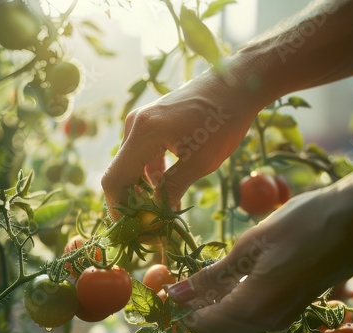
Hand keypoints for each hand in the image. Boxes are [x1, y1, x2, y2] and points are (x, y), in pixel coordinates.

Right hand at [101, 65, 261, 218]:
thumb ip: (171, 190)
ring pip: (133, 165)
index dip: (118, 208)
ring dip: (144, 188)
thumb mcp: (199, 163)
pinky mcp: (153, 121)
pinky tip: (166, 187)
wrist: (238, 84)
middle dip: (133, 201)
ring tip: (163, 209)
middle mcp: (135, 126)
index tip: (132, 228)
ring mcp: (143, 121)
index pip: (114, 179)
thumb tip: (154, 217)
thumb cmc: (223, 122)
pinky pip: (143, 153)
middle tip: (151, 223)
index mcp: (143, 134)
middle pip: (121, 173)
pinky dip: (152, 173)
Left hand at [166, 188, 352, 332]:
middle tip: (180, 285)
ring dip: (211, 310)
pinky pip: (249, 319)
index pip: (202, 326)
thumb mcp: (252, 244)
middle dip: (192, 315)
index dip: (179, 312)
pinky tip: (227, 279)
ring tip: (200, 278)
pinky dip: (230, 306)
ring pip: (232, 328)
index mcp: (254, 308)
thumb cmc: (305, 224)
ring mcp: (282, 320)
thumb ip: (213, 275)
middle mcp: (267, 324)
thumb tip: (176, 294)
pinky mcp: (290, 310)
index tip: (166, 291)